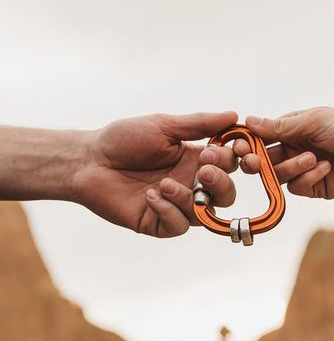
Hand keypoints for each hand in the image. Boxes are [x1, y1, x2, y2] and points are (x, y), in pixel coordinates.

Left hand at [74, 111, 238, 236]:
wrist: (88, 160)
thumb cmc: (123, 139)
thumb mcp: (163, 126)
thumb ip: (199, 124)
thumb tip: (234, 115)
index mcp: (195, 159)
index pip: (230, 164)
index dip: (238, 159)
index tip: (237, 150)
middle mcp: (190, 183)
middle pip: (225, 195)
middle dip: (221, 183)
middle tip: (204, 170)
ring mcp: (175, 205)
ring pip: (205, 214)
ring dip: (190, 197)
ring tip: (163, 184)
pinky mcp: (157, 222)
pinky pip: (179, 226)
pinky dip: (170, 211)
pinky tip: (151, 197)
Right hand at [224, 108, 333, 198]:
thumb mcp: (314, 122)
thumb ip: (281, 126)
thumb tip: (248, 121)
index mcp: (291, 128)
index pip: (259, 136)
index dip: (247, 143)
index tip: (240, 148)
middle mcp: (293, 148)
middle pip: (261, 160)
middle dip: (257, 162)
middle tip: (255, 163)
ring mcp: (302, 169)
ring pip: (277, 175)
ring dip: (291, 167)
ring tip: (313, 158)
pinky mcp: (313, 187)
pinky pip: (297, 187)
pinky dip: (308, 178)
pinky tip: (326, 168)